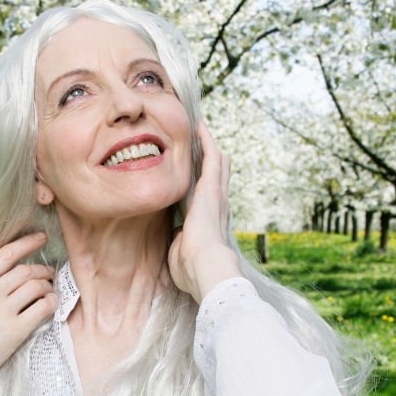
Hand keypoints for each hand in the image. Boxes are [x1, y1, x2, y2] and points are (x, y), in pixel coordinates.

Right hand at [0, 233, 57, 395]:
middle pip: (25, 271)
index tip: (40, 238)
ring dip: (48, 286)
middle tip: (49, 273)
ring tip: (51, 290)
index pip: (5, 254)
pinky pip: (42, 308)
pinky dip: (51, 303)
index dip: (26, 243)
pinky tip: (52, 305)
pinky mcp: (15, 331)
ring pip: (36, 287)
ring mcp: (3, 311)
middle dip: (41, 270)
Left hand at [167, 120, 240, 302]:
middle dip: (210, 160)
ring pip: (217, 163)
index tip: (199, 175)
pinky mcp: (211, 186)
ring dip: (209, 146)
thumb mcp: (181, 253)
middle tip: (203, 143)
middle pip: (218, 176)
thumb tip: (177, 237)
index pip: (210, 198)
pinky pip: (211, 156)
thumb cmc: (191, 269)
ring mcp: (216, 194)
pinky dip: (206, 141)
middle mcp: (217, 206)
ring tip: (201, 130)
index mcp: (210, 223)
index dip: (206, 185)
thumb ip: (180, 242)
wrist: (204, 267)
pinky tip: (200, 126)